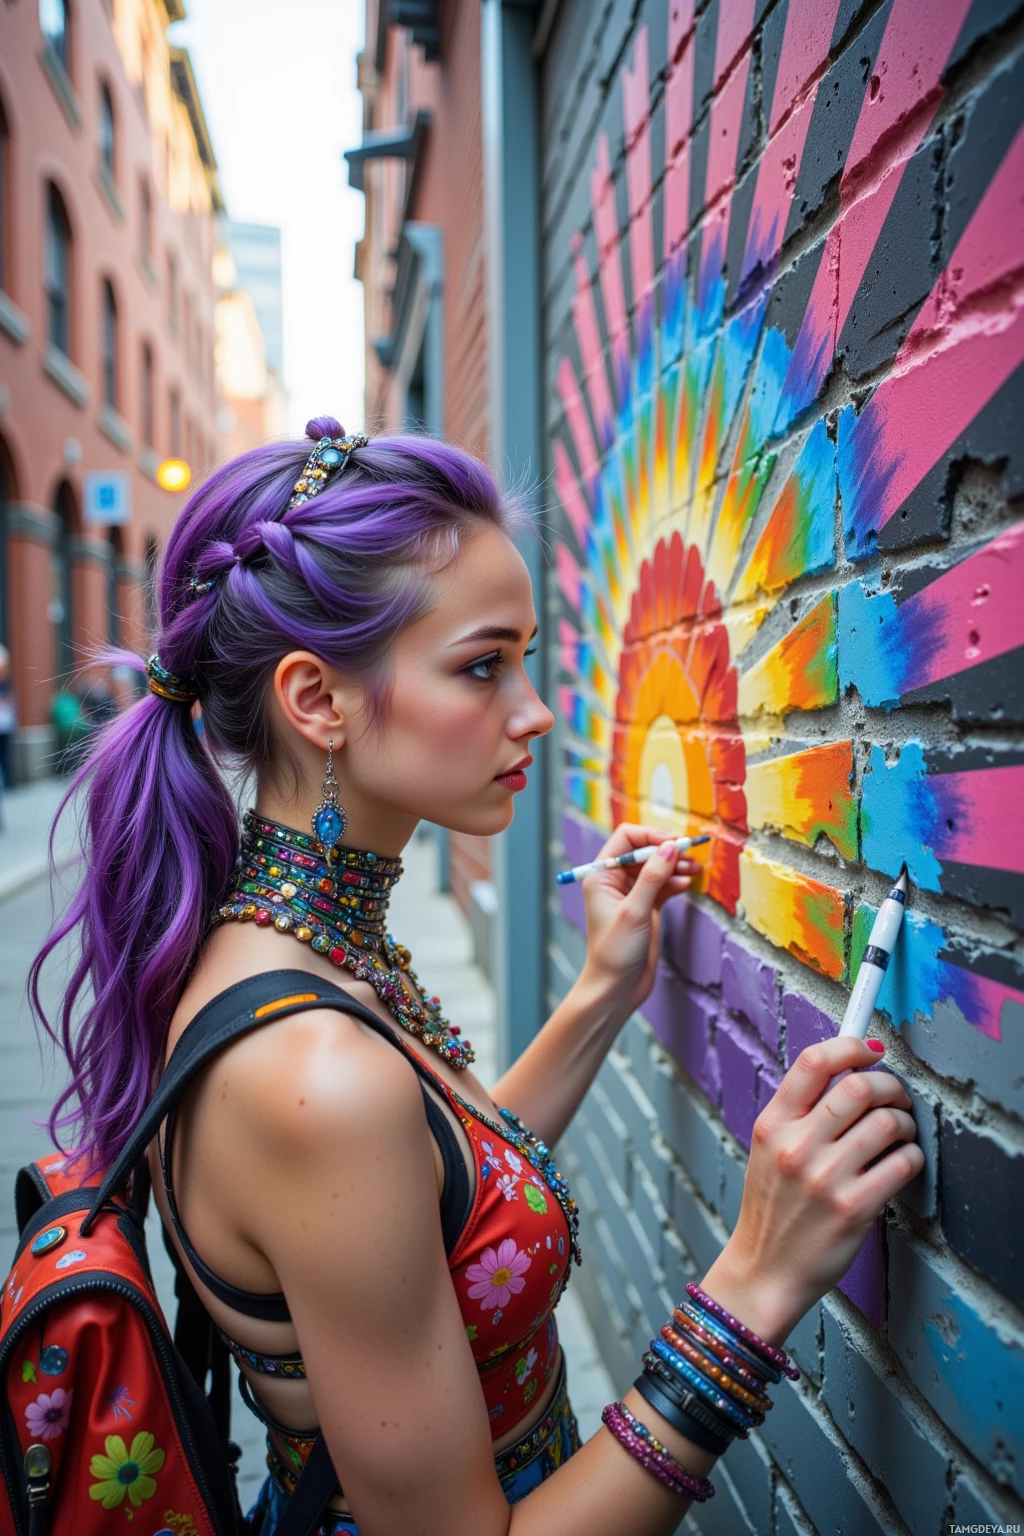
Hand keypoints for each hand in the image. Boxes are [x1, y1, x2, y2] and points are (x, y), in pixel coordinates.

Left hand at [578, 824, 697, 1020]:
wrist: (616, 988)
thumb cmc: (615, 952)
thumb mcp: (635, 911)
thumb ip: (653, 877)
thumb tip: (670, 847)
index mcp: (602, 876)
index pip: (626, 839)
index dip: (651, 837)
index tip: (674, 844)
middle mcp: (615, 881)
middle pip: (645, 851)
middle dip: (668, 851)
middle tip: (691, 856)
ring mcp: (632, 894)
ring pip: (657, 868)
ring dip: (675, 866)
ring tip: (694, 870)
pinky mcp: (646, 908)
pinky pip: (664, 886)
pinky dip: (676, 882)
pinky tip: (687, 885)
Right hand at [700, 1036, 924, 1346]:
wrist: (766, 1270)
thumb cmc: (773, 1208)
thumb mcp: (768, 1149)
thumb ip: (799, 1111)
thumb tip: (848, 1070)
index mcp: (772, 1124)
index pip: (813, 1062)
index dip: (850, 1046)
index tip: (870, 1050)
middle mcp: (796, 1146)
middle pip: (859, 1086)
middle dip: (890, 1086)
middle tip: (896, 1097)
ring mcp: (826, 1178)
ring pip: (888, 1123)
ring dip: (905, 1124)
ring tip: (901, 1134)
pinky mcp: (854, 1208)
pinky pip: (902, 1164)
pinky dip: (912, 1157)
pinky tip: (902, 1163)